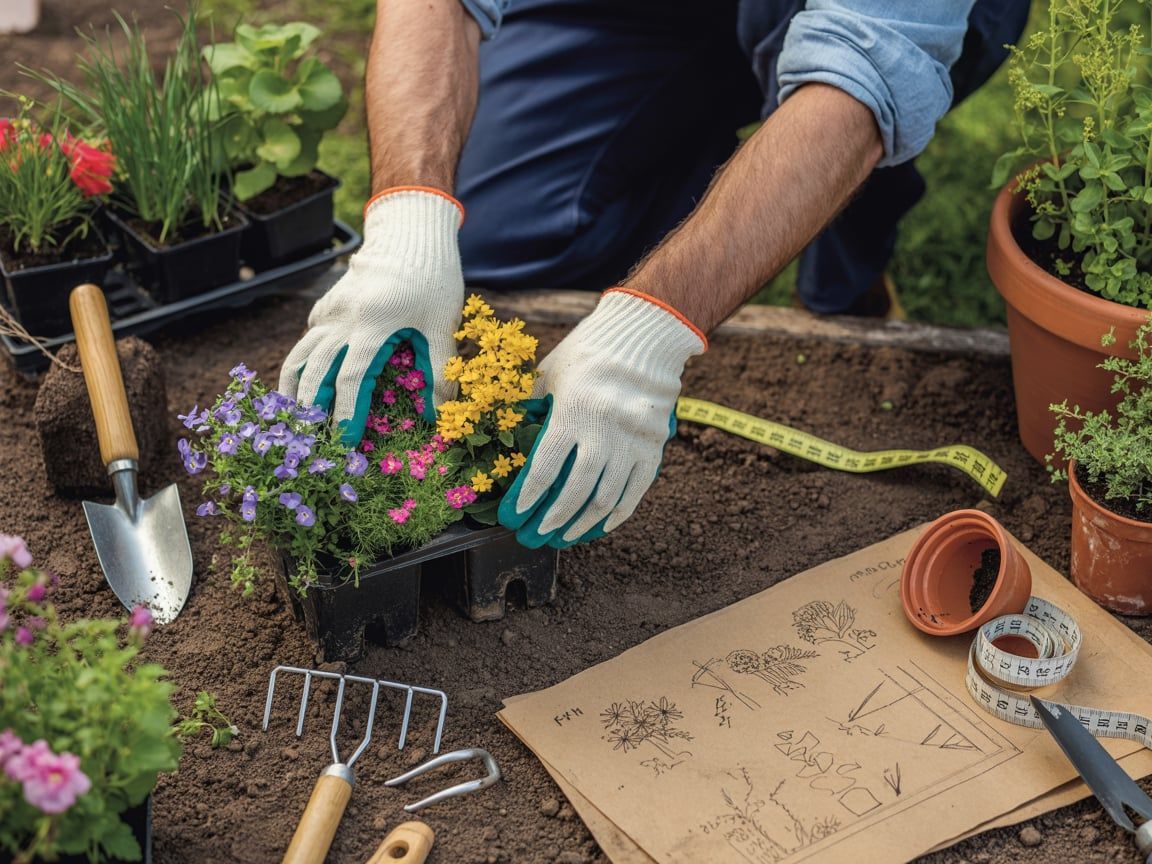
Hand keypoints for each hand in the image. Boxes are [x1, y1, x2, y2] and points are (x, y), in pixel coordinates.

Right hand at [278, 187, 464, 443]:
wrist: (411, 232)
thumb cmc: (434, 278)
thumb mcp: (443, 324)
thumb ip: (441, 369)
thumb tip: (442, 412)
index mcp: (372, 326)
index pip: (350, 380)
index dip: (345, 415)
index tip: (343, 443)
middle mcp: (343, 319)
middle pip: (314, 370)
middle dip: (309, 408)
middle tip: (307, 439)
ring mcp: (331, 309)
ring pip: (300, 352)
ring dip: (292, 387)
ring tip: (288, 416)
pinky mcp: (328, 302)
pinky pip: (308, 335)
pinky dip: (302, 359)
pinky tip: (303, 378)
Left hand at [498, 289, 706, 547]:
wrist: (643, 335)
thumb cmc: (588, 352)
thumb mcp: (550, 373)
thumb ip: (532, 406)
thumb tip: (508, 435)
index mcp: (573, 410)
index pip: (547, 466)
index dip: (529, 495)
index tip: (516, 513)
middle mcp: (604, 429)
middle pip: (577, 489)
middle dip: (554, 517)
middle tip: (539, 533)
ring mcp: (632, 440)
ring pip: (607, 497)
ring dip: (583, 522)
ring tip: (566, 534)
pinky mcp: (653, 446)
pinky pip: (636, 490)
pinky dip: (618, 514)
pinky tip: (601, 525)